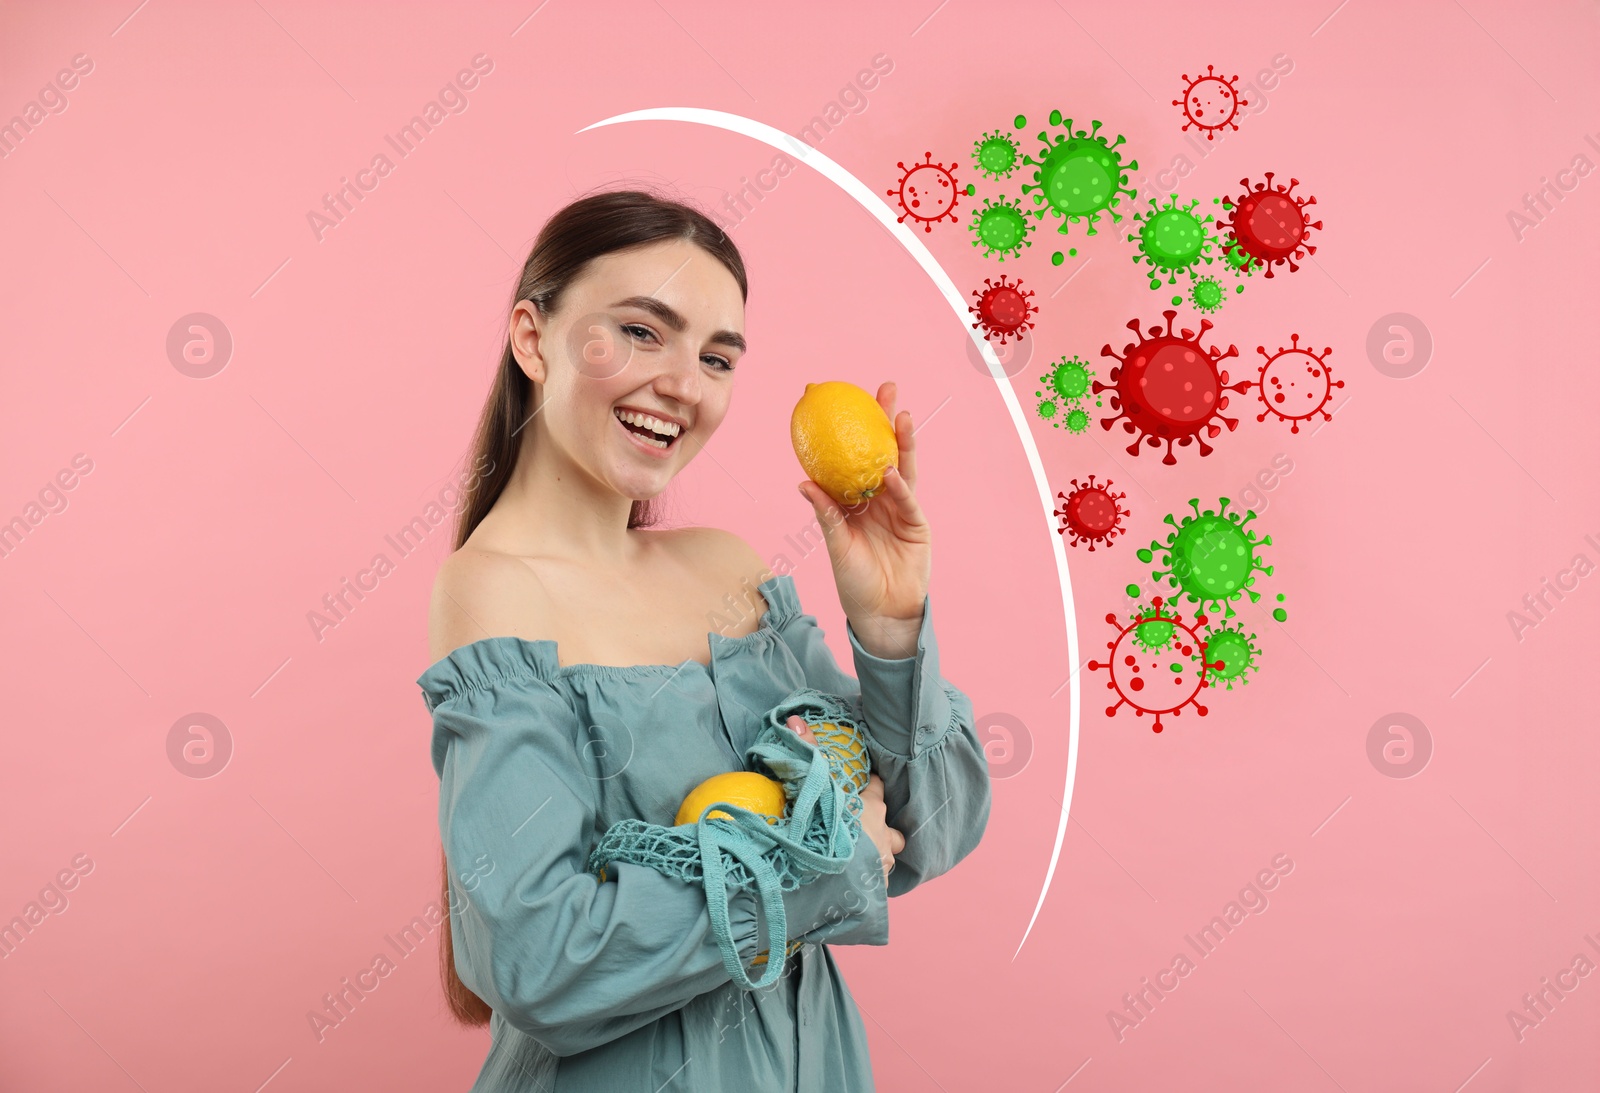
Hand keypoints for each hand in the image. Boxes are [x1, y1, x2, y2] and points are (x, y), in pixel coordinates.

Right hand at [786, 717, 900, 880]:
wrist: (833, 877)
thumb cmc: (828, 828)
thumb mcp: (816, 786)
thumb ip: (807, 752)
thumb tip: (795, 718)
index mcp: (871, 807)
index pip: (878, 788)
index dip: (871, 786)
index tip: (862, 785)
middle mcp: (883, 834)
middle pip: (892, 828)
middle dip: (882, 828)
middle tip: (863, 828)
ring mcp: (882, 864)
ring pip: (888, 856)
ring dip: (878, 856)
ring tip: (861, 859)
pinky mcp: (877, 889)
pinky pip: (878, 883)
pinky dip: (869, 881)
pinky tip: (855, 884)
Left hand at [797, 381, 931, 649]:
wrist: (882, 614)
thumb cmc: (854, 583)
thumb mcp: (836, 545)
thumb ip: (826, 514)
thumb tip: (803, 481)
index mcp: (856, 499)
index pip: (852, 457)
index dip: (850, 429)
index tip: (840, 400)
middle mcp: (880, 498)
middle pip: (884, 451)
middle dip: (886, 420)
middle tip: (885, 388)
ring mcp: (901, 509)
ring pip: (903, 468)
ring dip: (902, 442)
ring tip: (900, 416)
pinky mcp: (916, 525)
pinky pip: (906, 501)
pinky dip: (899, 487)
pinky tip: (893, 471)